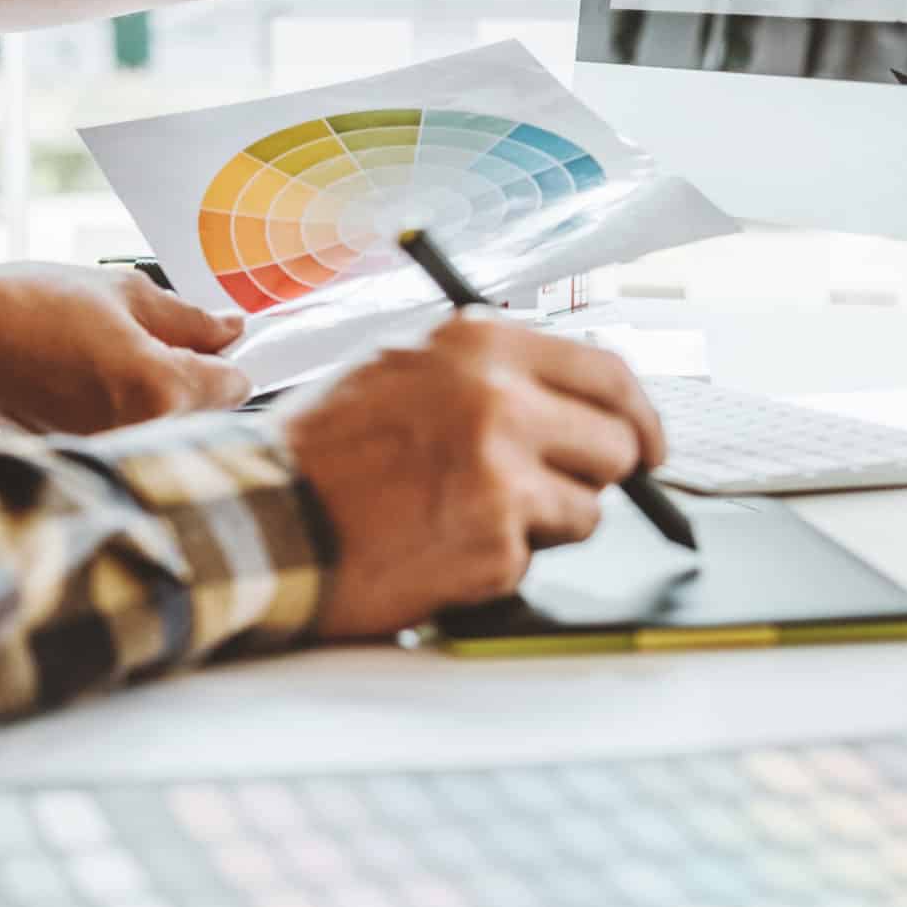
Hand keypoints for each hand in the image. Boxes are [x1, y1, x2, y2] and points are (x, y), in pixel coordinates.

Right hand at [0, 263, 251, 435]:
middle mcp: (141, 433)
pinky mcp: (82, 458)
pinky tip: (90, 383)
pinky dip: (124, 415)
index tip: (217, 342)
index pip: (235, 385)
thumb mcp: (125, 293)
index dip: (229, 357)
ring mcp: (110, 452)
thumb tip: (230, 329)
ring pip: (167, 428)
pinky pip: (129, 438)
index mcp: (162, 389)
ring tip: (113, 361)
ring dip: (159, 400)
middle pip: (206, 412)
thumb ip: (190, 318)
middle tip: (157, 342)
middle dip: (195, 379)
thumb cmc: (31, 306)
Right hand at [289, 316, 667, 640]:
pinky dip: (496, 563)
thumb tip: (575, 400)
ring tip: (466, 516)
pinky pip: (533, 558)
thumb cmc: (320, 449)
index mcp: (481, 344)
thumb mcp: (401, 367)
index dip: (638, 416)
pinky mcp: (494, 540)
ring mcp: (502, 470)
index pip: (607, 371)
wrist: (258, 516)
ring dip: (543, 524)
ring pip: (586, 509)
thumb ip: (488, 371)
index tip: (647, 448)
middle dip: (595, 477)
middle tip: (555, 495)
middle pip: (616, 443)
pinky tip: (438, 546)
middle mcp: (500, 397)